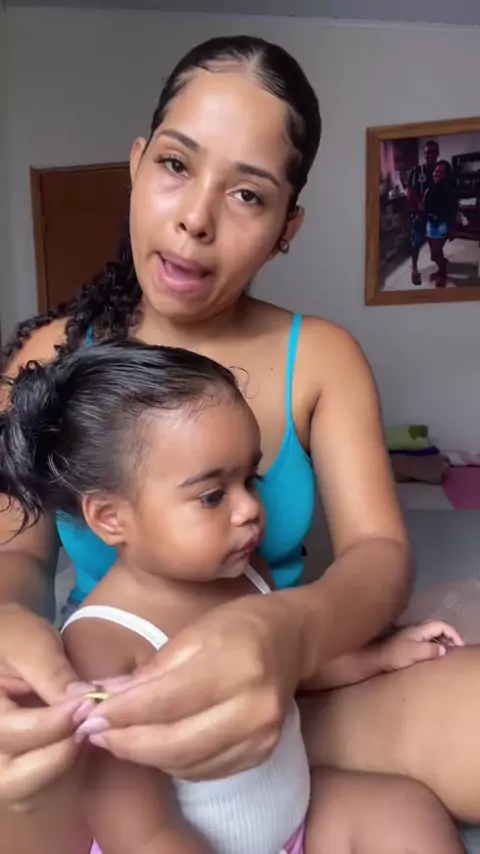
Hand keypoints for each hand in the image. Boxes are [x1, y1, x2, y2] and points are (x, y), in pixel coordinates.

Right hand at [0, 604, 93, 805]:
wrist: (4, 641)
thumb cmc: (11, 635)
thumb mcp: (30, 642)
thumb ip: (52, 672)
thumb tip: (86, 700)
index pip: (12, 734)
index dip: (54, 724)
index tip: (87, 705)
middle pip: (11, 781)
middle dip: (57, 758)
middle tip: (87, 724)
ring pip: (25, 794)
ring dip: (62, 768)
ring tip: (84, 728)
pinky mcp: (13, 769)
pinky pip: (36, 791)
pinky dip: (60, 772)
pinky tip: (77, 737)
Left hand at [77, 593, 301, 780]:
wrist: (291, 638)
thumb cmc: (237, 626)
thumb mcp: (192, 633)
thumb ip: (151, 671)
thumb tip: (104, 697)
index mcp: (234, 665)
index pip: (166, 701)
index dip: (123, 713)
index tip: (90, 715)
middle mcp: (253, 706)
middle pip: (175, 742)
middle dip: (128, 742)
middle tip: (96, 734)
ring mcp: (261, 735)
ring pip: (188, 762)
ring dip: (146, 755)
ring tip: (120, 738)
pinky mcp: (262, 752)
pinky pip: (206, 770)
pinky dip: (174, 762)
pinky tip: (156, 746)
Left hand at [381, 620, 463, 672]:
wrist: (374, 657)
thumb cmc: (394, 655)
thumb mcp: (414, 653)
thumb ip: (430, 650)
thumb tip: (444, 649)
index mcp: (419, 628)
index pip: (442, 625)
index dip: (453, 634)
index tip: (459, 646)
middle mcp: (416, 628)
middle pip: (438, 627)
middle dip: (450, 637)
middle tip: (456, 650)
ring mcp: (411, 633)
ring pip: (432, 633)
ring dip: (443, 641)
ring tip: (448, 653)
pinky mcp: (407, 641)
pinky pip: (427, 639)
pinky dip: (435, 644)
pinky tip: (434, 654)